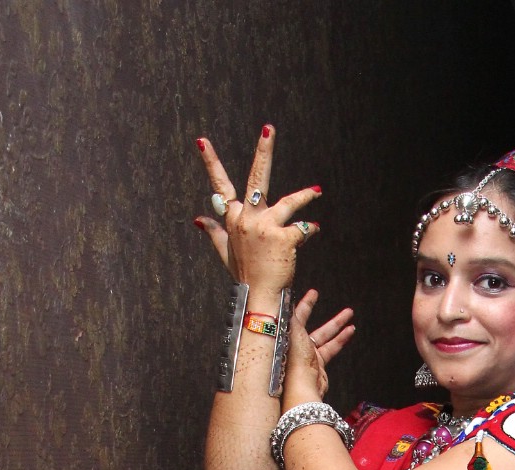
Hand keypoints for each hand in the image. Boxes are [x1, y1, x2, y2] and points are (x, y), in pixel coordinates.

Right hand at [194, 126, 318, 300]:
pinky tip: (312, 231)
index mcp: (234, 219)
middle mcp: (247, 219)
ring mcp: (265, 227)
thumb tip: (198, 220)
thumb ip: (214, 232)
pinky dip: (309, 229)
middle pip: (256, 178)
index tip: (202, 141)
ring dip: (305, 195)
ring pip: (289, 202)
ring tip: (317, 192)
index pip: (220, 186)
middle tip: (268, 128)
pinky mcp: (283, 237)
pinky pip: (302, 226)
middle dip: (263, 151)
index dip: (211, 163)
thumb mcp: (226, 252)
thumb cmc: (245, 275)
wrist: (260, 297)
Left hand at [282, 289, 354, 406]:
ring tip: (349, 315)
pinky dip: (340, 340)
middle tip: (330, 301)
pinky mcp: (318, 365)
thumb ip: (291, 314)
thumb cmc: (294, 363)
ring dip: (338, 325)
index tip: (314, 293)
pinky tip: (349, 332)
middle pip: (312, 324)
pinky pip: (331, 348)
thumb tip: (286, 296)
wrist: (302, 388)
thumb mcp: (291, 331)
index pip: (297, 314)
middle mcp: (297, 344)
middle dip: (325, 313)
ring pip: (325, 335)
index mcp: (288, 334)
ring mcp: (308, 355)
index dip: (306, 303)